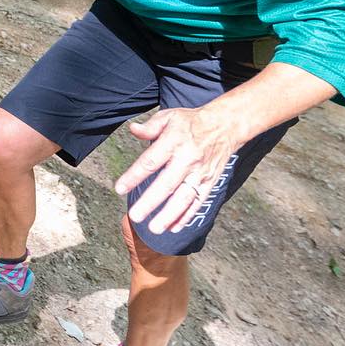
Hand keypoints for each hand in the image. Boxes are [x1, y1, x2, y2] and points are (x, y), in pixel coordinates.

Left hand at [116, 107, 239, 233]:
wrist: (225, 125)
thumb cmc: (191, 122)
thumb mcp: (169, 116)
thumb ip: (150, 126)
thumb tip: (132, 129)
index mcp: (174, 142)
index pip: (151, 161)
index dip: (134, 176)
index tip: (119, 189)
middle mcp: (187, 160)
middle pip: (167, 184)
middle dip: (151, 202)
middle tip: (135, 216)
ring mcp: (200, 173)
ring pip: (184, 198)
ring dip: (169, 215)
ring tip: (154, 229)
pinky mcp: (210, 182)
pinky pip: (198, 202)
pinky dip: (187, 216)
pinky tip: (174, 228)